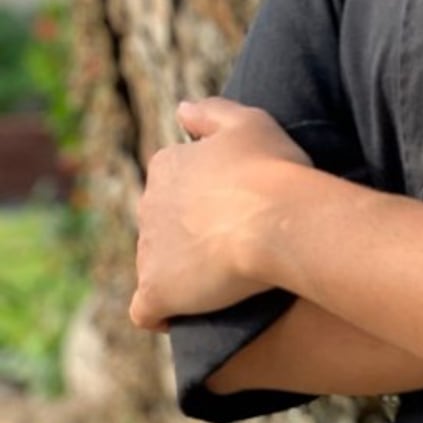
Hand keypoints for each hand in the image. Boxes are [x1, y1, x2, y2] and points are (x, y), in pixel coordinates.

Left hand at [129, 97, 312, 333]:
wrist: (276, 218)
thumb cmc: (271, 167)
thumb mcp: (248, 121)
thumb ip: (210, 112)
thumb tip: (180, 110)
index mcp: (167, 166)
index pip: (172, 183)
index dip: (199, 197)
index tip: (230, 206)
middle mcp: (149, 205)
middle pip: (161, 224)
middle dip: (186, 233)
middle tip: (230, 241)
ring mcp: (149, 250)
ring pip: (155, 263)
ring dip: (179, 270)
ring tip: (220, 278)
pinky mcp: (156, 290)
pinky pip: (146, 309)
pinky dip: (162, 312)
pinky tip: (184, 313)